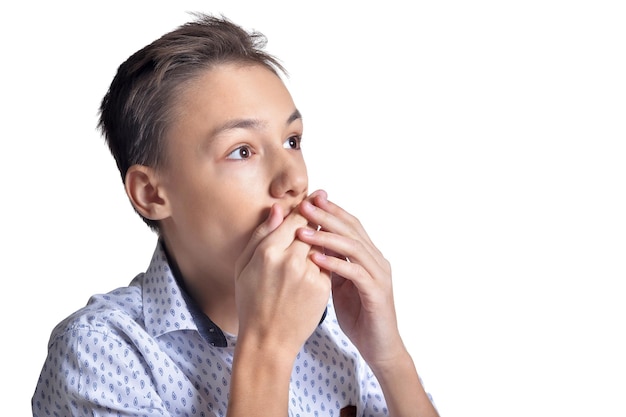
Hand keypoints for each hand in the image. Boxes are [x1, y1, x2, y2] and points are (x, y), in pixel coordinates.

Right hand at [234, 200, 330, 356]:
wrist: (268, 340)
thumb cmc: (251, 302)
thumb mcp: (243, 266)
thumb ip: (261, 234)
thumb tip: (278, 209)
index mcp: (268, 252)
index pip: (294, 218)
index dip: (306, 206)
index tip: (314, 198)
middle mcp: (290, 260)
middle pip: (312, 228)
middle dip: (317, 219)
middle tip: (323, 209)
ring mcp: (309, 274)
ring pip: (322, 245)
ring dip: (322, 239)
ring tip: (321, 237)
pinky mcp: (322, 288)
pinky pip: (327, 264)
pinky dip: (325, 261)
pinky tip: (318, 264)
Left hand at [296, 190, 403, 365]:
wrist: (379, 348)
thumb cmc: (359, 316)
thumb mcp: (339, 284)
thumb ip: (332, 264)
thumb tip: (313, 244)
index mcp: (368, 256)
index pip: (350, 225)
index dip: (331, 211)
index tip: (308, 199)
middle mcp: (377, 261)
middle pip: (352, 230)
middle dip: (327, 215)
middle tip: (304, 205)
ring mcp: (379, 276)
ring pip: (353, 247)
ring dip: (326, 237)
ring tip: (303, 230)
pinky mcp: (377, 293)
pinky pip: (354, 273)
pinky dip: (334, 263)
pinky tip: (315, 258)